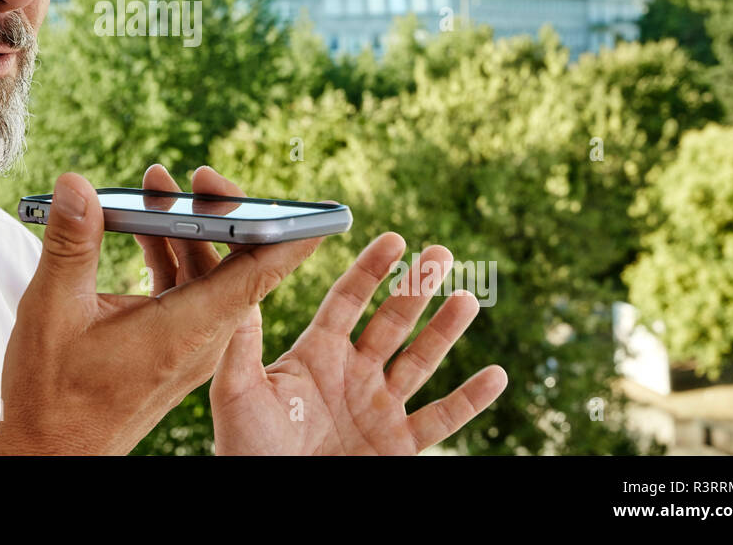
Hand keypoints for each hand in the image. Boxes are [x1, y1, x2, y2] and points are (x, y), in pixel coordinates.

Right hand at [0, 169, 324, 454]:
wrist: (51, 452)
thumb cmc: (53, 394)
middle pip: (236, 262)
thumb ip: (71, 243)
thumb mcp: (53, 309)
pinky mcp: (174, 345)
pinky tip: (140, 228)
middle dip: (221, 210)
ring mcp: (190, 342)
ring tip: (156, 184)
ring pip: (209, 273)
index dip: (290, 233)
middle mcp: (202, 336)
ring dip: (187, 228)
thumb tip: (77, 184)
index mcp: (189, 328)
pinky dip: (170, 253)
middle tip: (195, 173)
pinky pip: (187, 288)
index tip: (318, 206)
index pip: (260, 273)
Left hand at [135, 165, 507, 454]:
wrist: (269, 494)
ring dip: (446, 331)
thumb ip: (244, 346)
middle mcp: (353, 374)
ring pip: (421, 361)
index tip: (395, 239)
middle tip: (442, 253)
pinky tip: (496, 375)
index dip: (372, 270)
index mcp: (317, 354)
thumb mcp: (237, 392)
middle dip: (417, 287)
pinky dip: (470, 399)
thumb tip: (246, 295)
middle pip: (392, 321)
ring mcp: (379, 408)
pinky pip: (441, 419)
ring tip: (469, 299)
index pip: (349, 300)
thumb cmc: (246, 448)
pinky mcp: (398, 445)